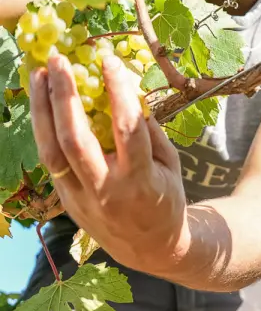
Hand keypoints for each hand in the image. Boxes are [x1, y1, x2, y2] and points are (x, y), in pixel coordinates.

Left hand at [30, 52, 190, 277]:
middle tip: (59, 61)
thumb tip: (127, 88)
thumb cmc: (166, 199)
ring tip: (40, 74)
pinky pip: (51, 161)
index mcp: (139, 180)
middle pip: (75, 139)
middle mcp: (106, 189)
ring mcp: (81, 198)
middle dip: (64, 96)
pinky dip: (44, 129)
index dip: (118, 92)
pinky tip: (43, 102)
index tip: (109, 61)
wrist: (150, 249)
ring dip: (42, 110)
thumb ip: (150, 129)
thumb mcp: (170, 164)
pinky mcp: (66, 201)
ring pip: (51, 151)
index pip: (126, 130)